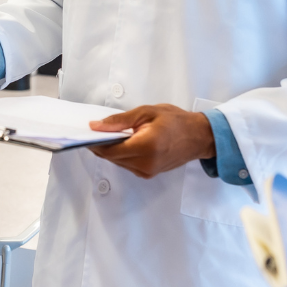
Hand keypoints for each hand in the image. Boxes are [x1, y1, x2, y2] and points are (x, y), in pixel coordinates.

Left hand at [86, 104, 213, 178]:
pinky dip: (121, 155)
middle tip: (96, 131)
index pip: (110, 150)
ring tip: (111, 135)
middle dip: (101, 145)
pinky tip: (123, 143)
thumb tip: (96, 126)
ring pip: (118, 162)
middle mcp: (145, 163)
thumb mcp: (147, 112)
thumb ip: (120, 120)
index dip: (95, 142)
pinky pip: (127, 165)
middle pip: (111, 158)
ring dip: (111, 150)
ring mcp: (147, 171)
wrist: (199, 137)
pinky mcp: (149, 174)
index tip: (86, 133)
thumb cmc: (177, 121)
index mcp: (145, 146)